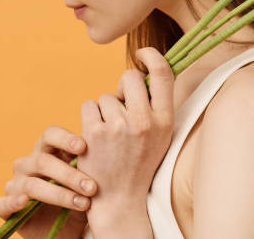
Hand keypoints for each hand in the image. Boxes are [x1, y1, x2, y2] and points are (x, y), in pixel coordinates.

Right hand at [0, 125, 98, 238]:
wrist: (67, 227)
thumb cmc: (78, 194)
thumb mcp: (86, 176)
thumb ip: (90, 160)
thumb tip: (109, 144)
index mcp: (46, 149)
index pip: (50, 134)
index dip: (65, 138)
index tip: (84, 147)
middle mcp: (28, 163)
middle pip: (44, 161)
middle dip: (70, 175)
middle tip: (93, 187)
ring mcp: (15, 184)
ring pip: (32, 184)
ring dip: (59, 195)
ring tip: (83, 203)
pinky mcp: (5, 206)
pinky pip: (2, 202)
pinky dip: (12, 202)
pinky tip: (25, 202)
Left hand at [76, 47, 174, 216]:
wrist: (119, 199)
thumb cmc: (140, 161)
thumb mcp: (161, 134)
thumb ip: (156, 104)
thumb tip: (146, 69)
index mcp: (164, 119)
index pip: (162, 72)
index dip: (151, 55)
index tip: (141, 54)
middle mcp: (144, 121)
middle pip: (129, 76)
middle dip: (123, 86)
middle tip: (122, 105)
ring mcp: (118, 126)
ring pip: (107, 95)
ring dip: (105, 109)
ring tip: (110, 133)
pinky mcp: (94, 132)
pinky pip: (89, 104)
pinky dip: (90, 116)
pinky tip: (95, 135)